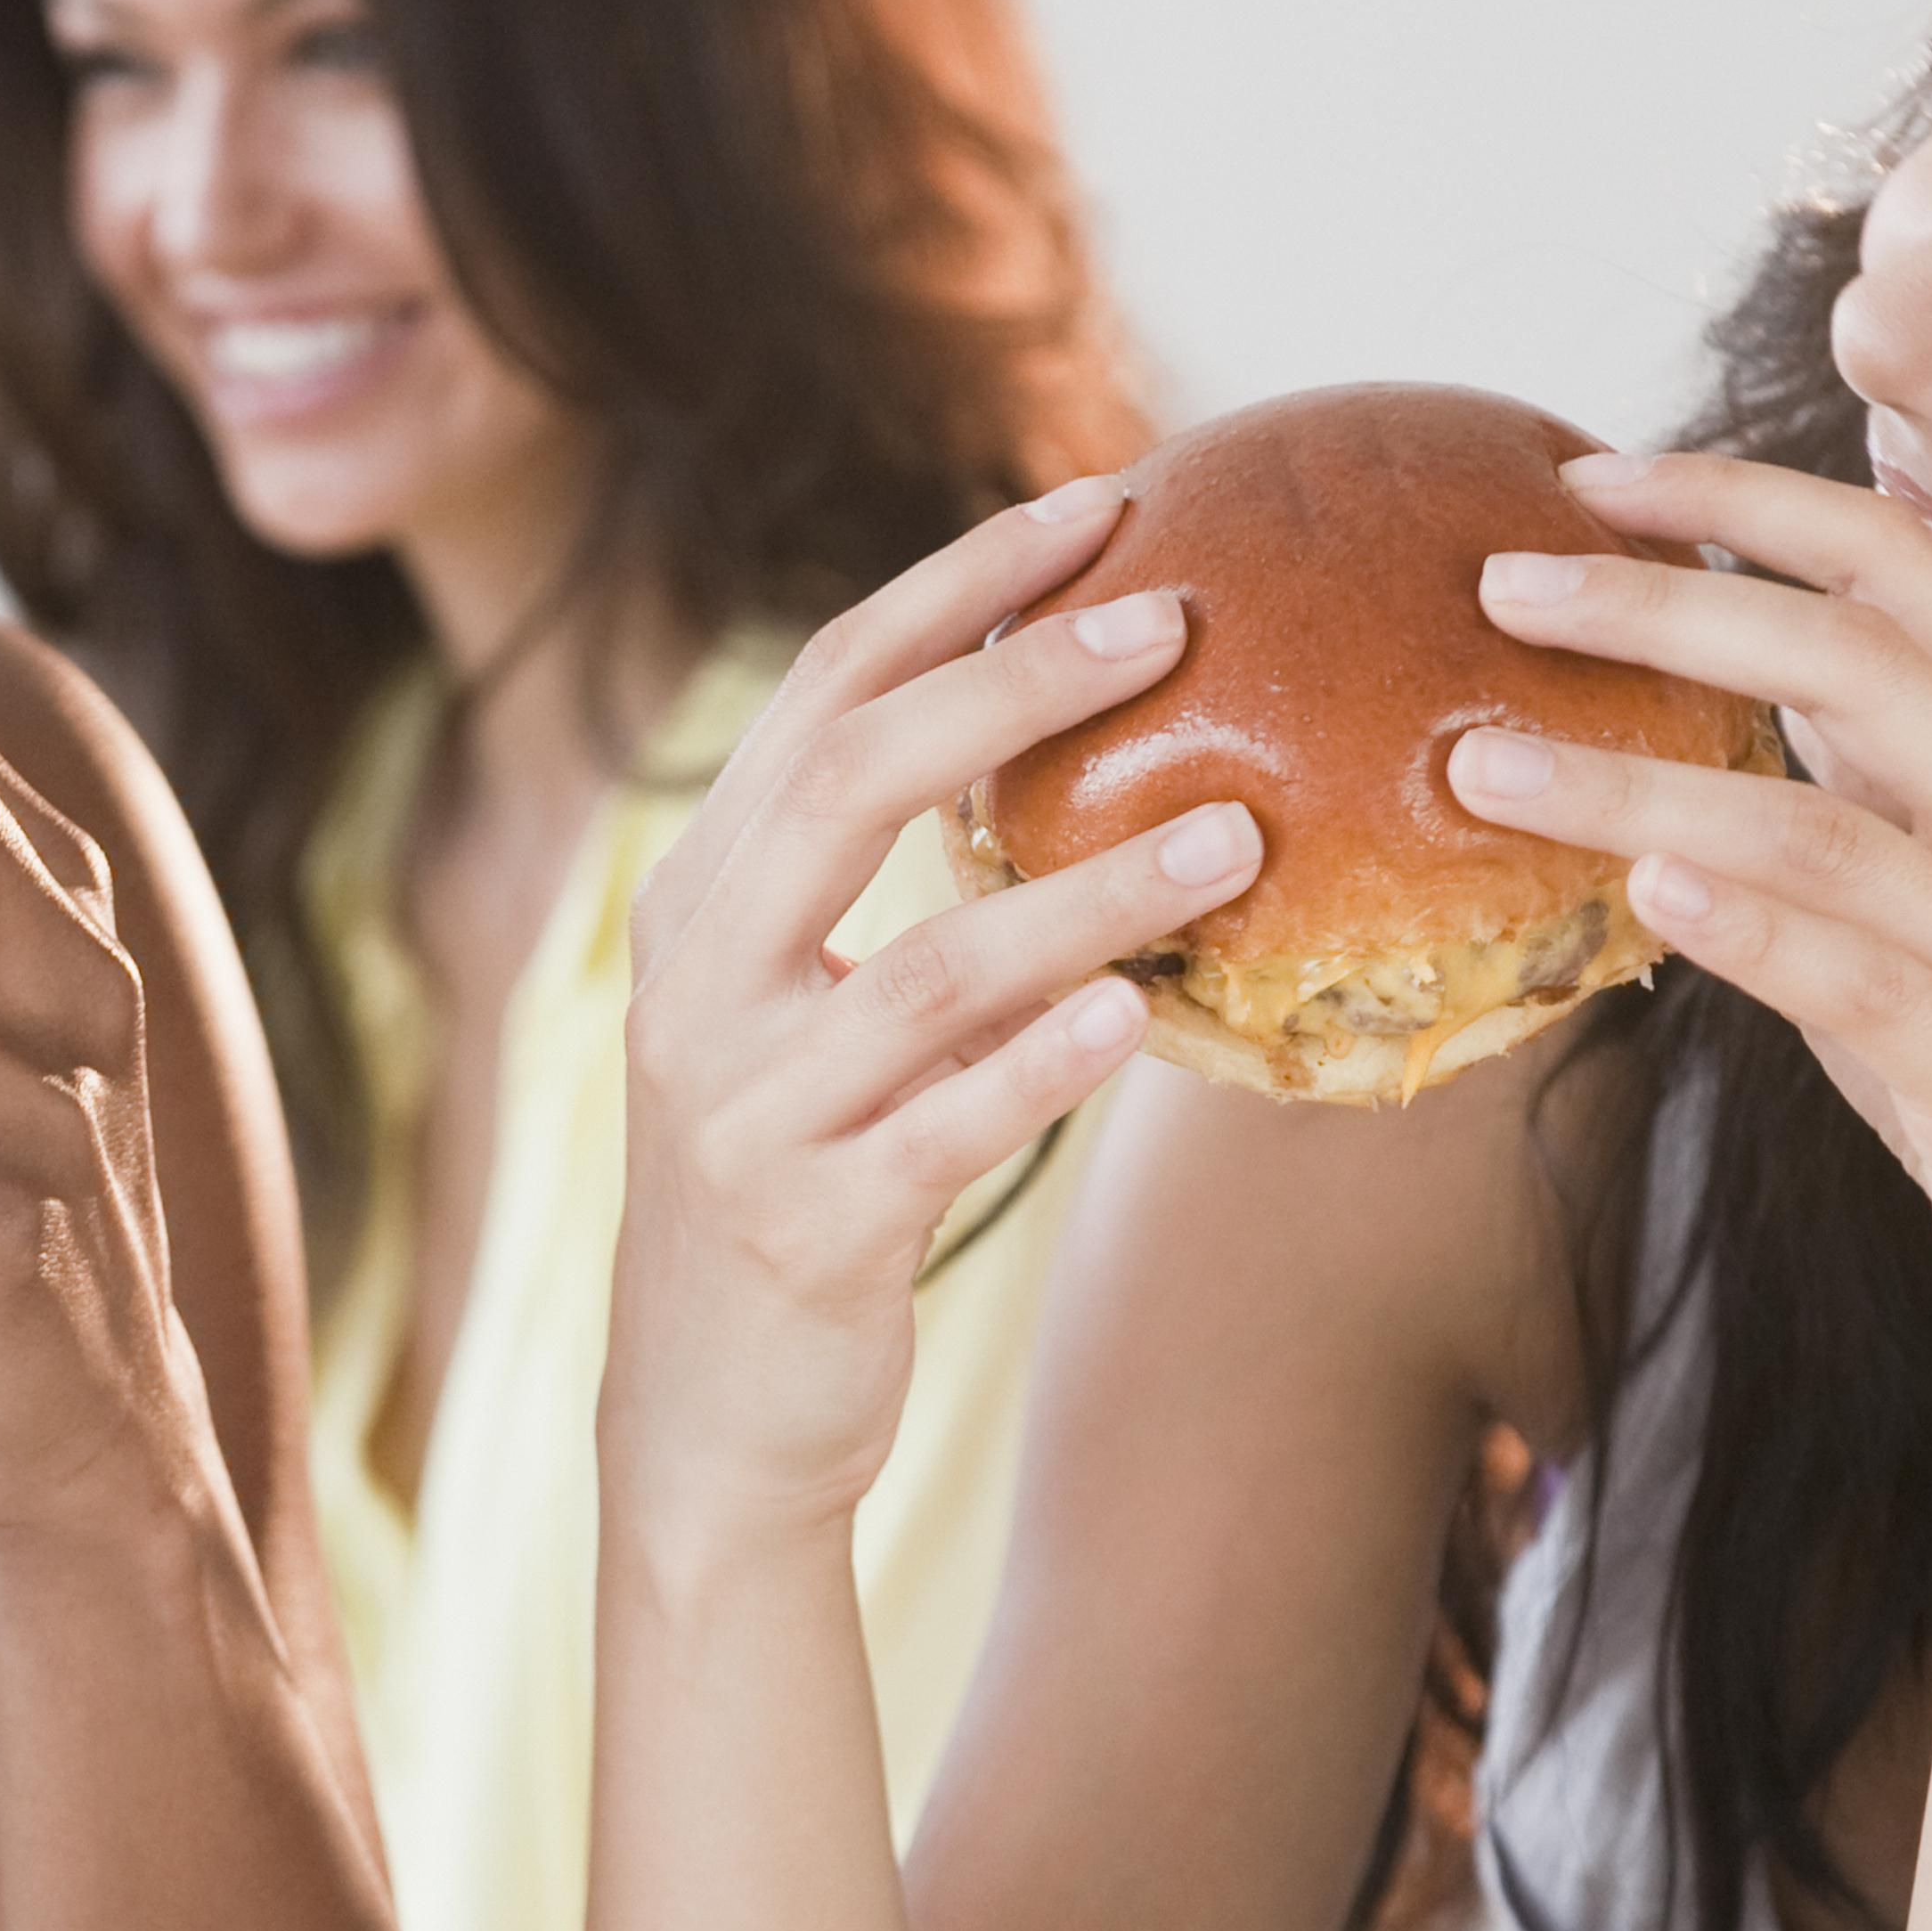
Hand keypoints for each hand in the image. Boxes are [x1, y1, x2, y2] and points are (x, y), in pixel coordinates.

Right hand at [607, 476, 1262, 1555]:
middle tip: (1172, 618)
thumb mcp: (815, 1030)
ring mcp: (742, 1111)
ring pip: (931, 966)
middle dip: (1014, 681)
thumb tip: (1084, 773)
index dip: (957, 594)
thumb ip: (904, 910)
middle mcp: (697, 984)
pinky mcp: (804, 1230)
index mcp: (701, 904)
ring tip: (1234, 831)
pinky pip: (944, 1128)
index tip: (1099, 509)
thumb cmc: (797, 1198)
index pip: (824, 694)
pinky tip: (1139, 1017)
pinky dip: (1042, 1065)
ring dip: (1093, 889)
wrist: (707, 1421)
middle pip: (849, 776)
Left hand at [1455, 452, 1931, 1449]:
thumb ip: (1846, 828)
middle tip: (1499, 580)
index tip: (1591, 476)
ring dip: (1641, 777)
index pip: (1896, 574)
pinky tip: (1645, 886)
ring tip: (1486, 763)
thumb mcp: (1927, 932)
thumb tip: (1700, 758)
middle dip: (1669, 602)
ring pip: (1831, 821)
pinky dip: (1754, 928)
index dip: (1745, 508)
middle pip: (1856, 657)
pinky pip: (1868, 980)